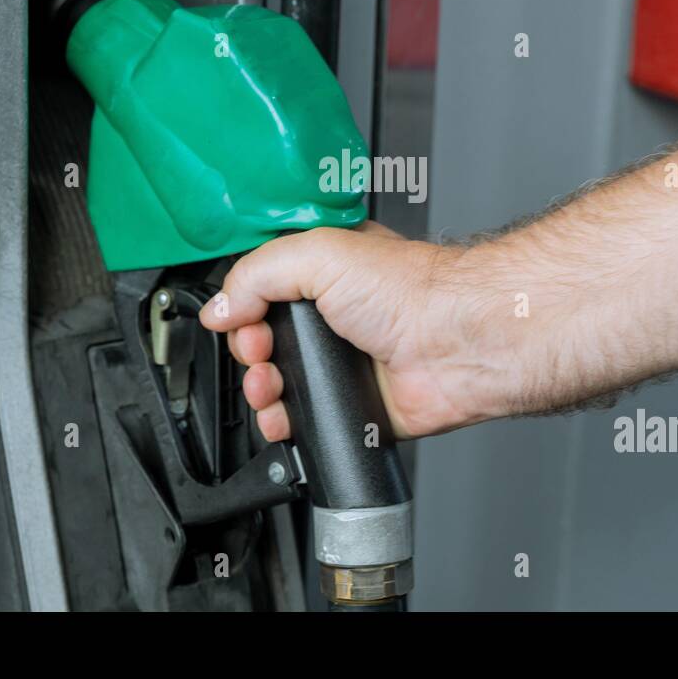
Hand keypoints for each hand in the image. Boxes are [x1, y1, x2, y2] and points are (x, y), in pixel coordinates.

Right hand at [199, 222, 522, 440]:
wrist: (457, 344)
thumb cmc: (413, 290)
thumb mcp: (317, 254)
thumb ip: (256, 274)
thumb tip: (220, 306)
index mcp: (325, 272)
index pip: (261, 288)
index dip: (241, 305)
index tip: (237, 316)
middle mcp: (335, 316)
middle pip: (263, 339)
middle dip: (248, 351)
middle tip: (260, 351)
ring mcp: (344, 362)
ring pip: (279, 383)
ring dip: (260, 388)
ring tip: (268, 386)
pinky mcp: (355, 404)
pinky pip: (306, 420)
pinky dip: (285, 423)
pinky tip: (283, 416)